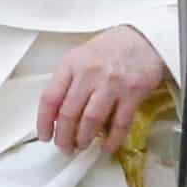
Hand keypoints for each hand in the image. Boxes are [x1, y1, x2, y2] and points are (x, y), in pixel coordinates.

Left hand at [37, 25, 168, 154]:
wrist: (142, 38)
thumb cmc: (108, 49)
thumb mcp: (80, 57)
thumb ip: (68, 81)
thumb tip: (56, 115)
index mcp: (71, 64)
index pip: (50, 97)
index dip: (44, 121)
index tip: (45, 136)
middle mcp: (89, 74)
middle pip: (68, 113)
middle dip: (64, 136)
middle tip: (64, 147)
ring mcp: (112, 84)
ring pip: (91, 120)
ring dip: (83, 138)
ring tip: (81, 146)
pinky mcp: (133, 93)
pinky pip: (120, 123)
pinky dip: (112, 139)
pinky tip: (107, 147)